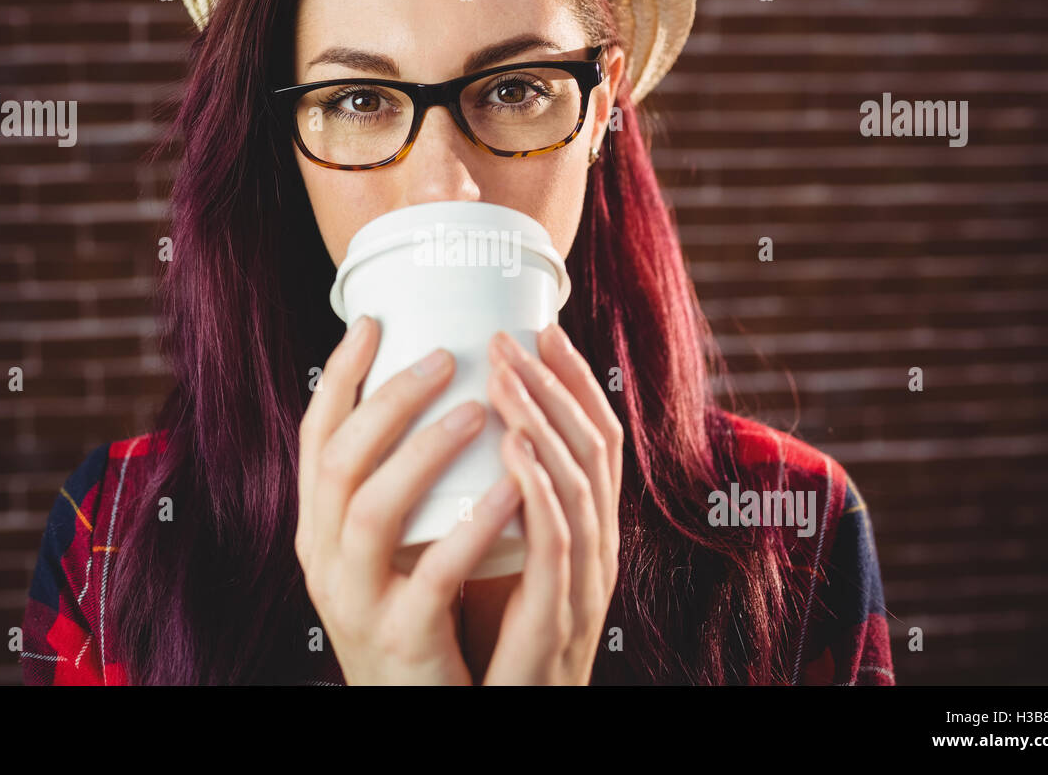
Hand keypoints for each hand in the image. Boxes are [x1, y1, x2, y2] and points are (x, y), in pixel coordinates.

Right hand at [295, 315, 524, 684]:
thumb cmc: (414, 612)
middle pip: (339, 461)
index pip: (314, 437)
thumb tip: (431, 393)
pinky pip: (434, 573)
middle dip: (389, 398)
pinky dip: (473, 524)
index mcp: (317, 527)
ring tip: (479, 409)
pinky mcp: (400, 636)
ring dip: (425, 450)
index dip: (339, 376)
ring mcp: (355, 599)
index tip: (374, 321)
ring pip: (371, 510)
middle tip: (445, 355)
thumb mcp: (386, 547)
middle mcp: (322, 558)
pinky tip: (514, 484)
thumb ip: (394, 485)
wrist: (414, 708)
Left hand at [480, 323, 623, 685]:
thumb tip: (452, 430)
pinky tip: (512, 450)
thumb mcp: (495, 554)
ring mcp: (583, 585)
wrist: (499, 719)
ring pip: (579, 485)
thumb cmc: (490, 639)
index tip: (541, 328)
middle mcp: (594, 548)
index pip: (593, 438)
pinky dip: (539, 492)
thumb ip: (489, 498)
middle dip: (554, 384)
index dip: (573, 381)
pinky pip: (557, 547)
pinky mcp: (558, 621)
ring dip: (542, 423)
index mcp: (582, 530)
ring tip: (503, 375)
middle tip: (512, 335)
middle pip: (593, 448)